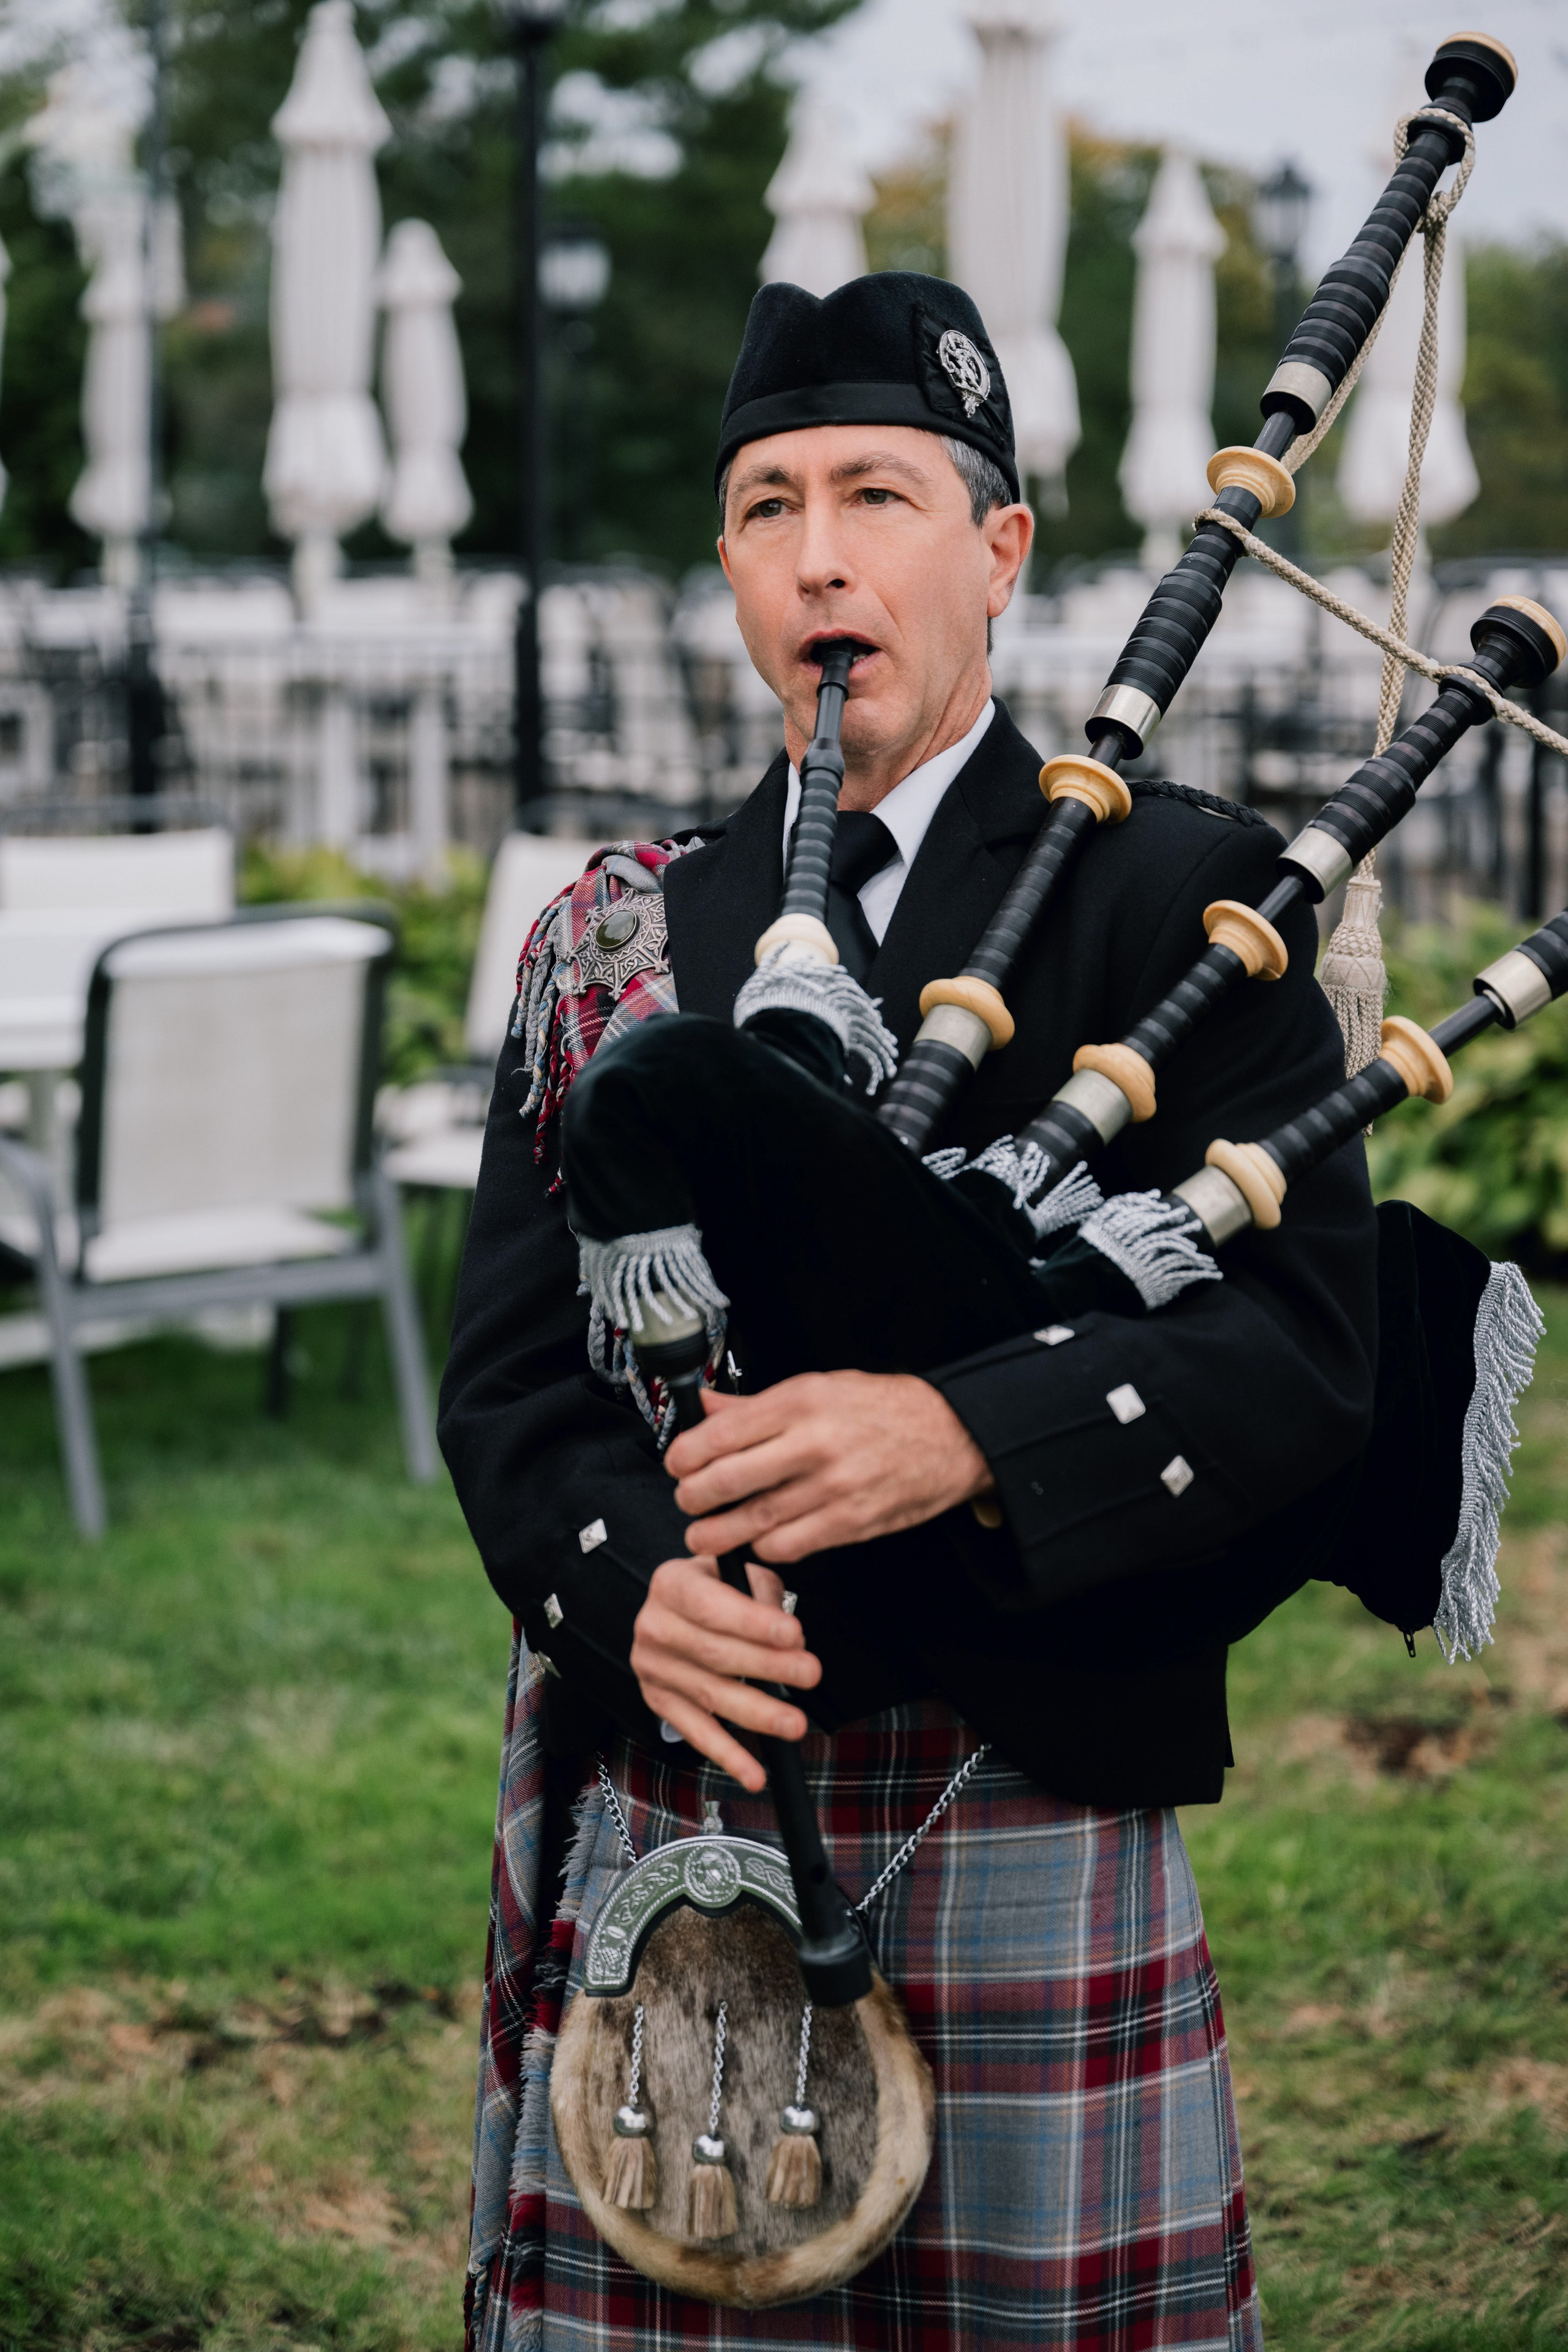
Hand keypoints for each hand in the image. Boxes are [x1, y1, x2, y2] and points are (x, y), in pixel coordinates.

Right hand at [630, 1554, 821, 1791]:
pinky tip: (754, 1775)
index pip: (712, 1606)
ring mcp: (653, 1668)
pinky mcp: (659, 1702)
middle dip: (768, 1667)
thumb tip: (790, 1638)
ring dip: (758, 1714)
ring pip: (711, 1696)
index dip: (753, 1623)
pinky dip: (728, 1756)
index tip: (794, 1634)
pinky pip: (697, 1733)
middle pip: (715, 1654)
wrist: (673, 1608)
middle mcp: (655, 1626)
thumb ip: (762, 1595)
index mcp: (672, 1584)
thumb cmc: (716, 1589)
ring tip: (794, 1724)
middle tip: (810, 1674)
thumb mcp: (737, 1572)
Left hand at [665, 1373, 994, 1565]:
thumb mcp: (818, 1387)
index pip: (721, 1433)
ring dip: (718, 1533)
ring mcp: (833, 1487)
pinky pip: (790, 1545)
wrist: (951, 1435)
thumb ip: (756, 1405)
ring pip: (754, 1520)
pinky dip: (764, 1547)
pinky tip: (756, 1541)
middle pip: (728, 1480)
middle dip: (693, 1498)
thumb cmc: (881, 1408)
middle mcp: (813, 1444)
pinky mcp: (851, 1523)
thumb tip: (704, 1406)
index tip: (676, 1463)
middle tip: (686, 1501)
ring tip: (702, 1534)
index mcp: (800, 1402)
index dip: (685, 1454)